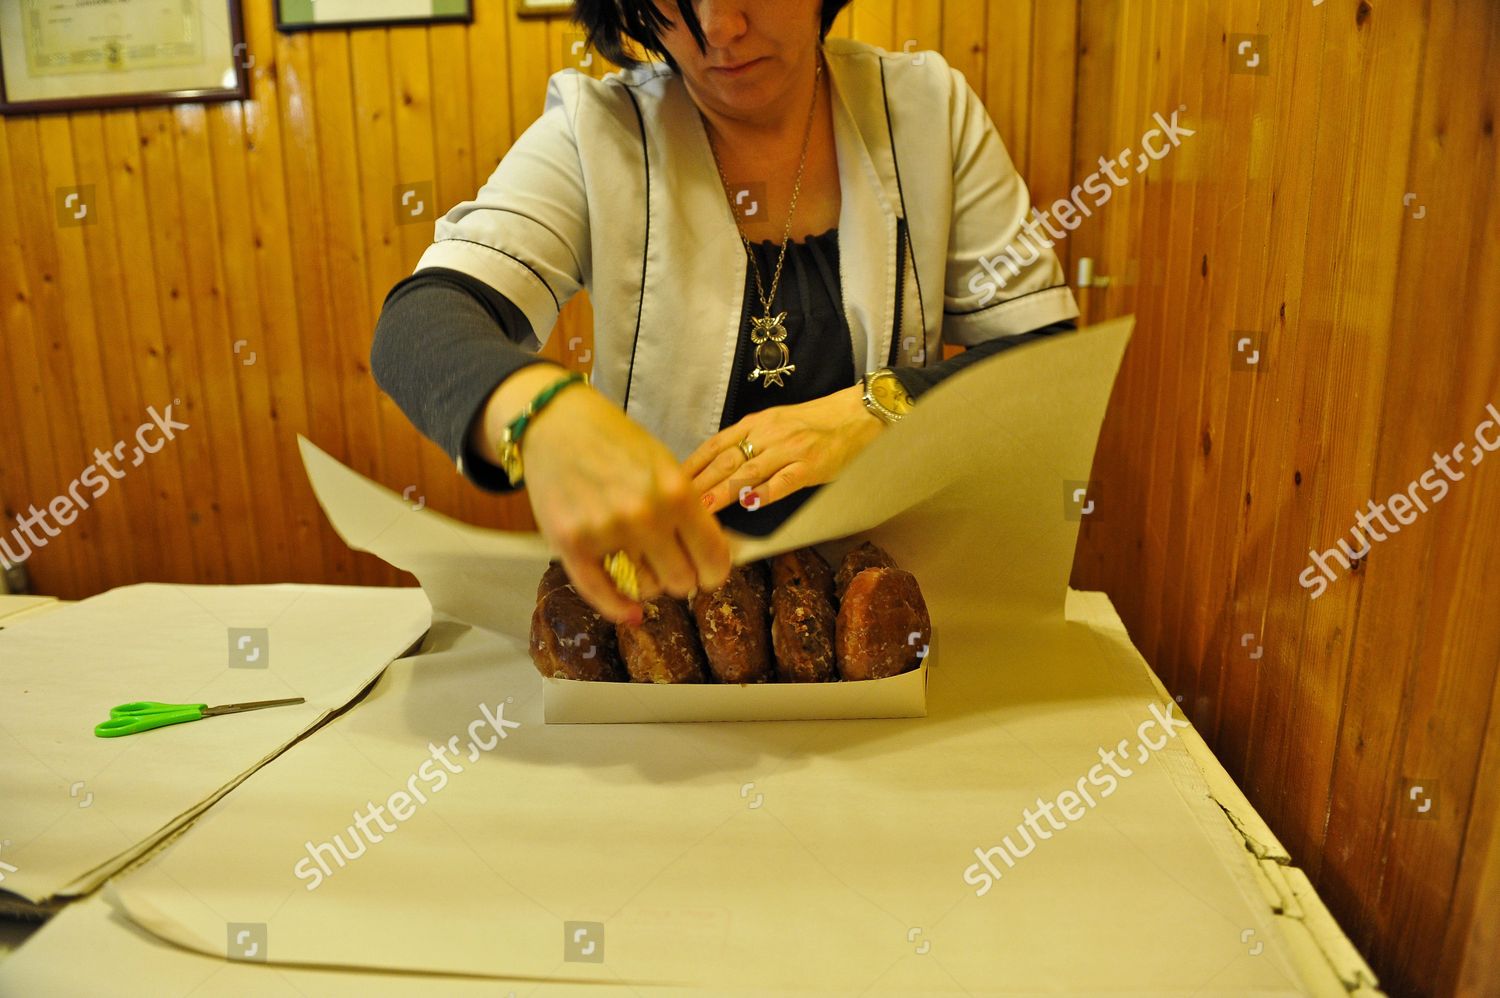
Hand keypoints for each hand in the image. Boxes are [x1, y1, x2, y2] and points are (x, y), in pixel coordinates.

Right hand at [474, 367, 731, 623]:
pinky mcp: (570, 543)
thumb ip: (688, 509)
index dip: (714, 572)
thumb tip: (713, 557)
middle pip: (682, 580)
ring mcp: (605, 531)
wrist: (555, 422)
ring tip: (640, 563)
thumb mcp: (665, 465)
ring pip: (646, 589)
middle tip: (671, 566)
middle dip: (680, 577)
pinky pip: (602, 595)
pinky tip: (631, 612)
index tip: (708, 574)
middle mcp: (644, 514)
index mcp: (677, 491)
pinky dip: (620, 609)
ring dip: (647, 583)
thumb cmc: (615, 442)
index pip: (714, 558)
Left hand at [683, 385, 886, 514]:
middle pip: (726, 460)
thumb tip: (716, 465)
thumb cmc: (814, 423)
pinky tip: (748, 504)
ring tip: (702, 509)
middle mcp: (769, 434)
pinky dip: (763, 493)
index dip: (692, 464)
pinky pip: (782, 482)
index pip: (716, 444)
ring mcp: (789, 450)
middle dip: (699, 483)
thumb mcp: (775, 423)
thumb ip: (748, 441)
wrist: (855, 416)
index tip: (672, 482)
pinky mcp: (810, 467)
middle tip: (676, 502)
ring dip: (723, 492)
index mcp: (757, 423)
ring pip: (748, 472)